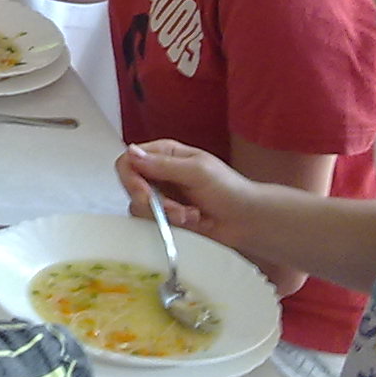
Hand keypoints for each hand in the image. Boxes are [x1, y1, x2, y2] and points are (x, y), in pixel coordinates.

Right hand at [118, 141, 262, 253]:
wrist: (247, 220)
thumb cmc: (229, 189)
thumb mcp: (197, 171)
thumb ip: (163, 164)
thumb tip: (130, 152)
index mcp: (164, 153)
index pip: (128, 160)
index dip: (131, 179)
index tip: (146, 195)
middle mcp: (158, 173)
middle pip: (130, 186)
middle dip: (152, 202)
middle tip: (177, 210)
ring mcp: (161, 197)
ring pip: (139, 207)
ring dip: (166, 215)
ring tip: (191, 215)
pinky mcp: (165, 217)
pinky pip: (152, 223)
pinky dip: (171, 224)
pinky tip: (193, 221)